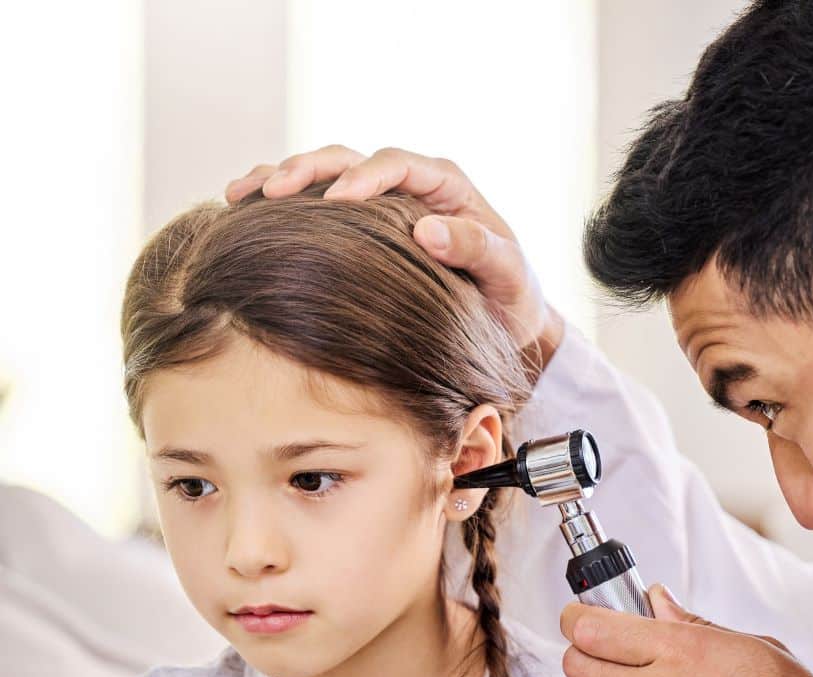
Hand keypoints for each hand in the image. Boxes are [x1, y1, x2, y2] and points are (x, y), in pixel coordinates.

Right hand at [224, 145, 563, 361]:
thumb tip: (428, 230)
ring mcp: (379, 204)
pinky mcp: (358, 226)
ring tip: (239, 194)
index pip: (397, 165)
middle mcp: (408, 185)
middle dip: (307, 169)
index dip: (363, 177)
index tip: (335, 200)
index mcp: (445, 185)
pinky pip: (313, 205)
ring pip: (322, 174)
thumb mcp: (508, 275)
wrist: (504, 320)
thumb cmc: (511, 297)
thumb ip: (478, 249)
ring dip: (279, 178)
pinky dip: (278, 204)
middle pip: (348, 158)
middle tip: (270, 191)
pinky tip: (243, 211)